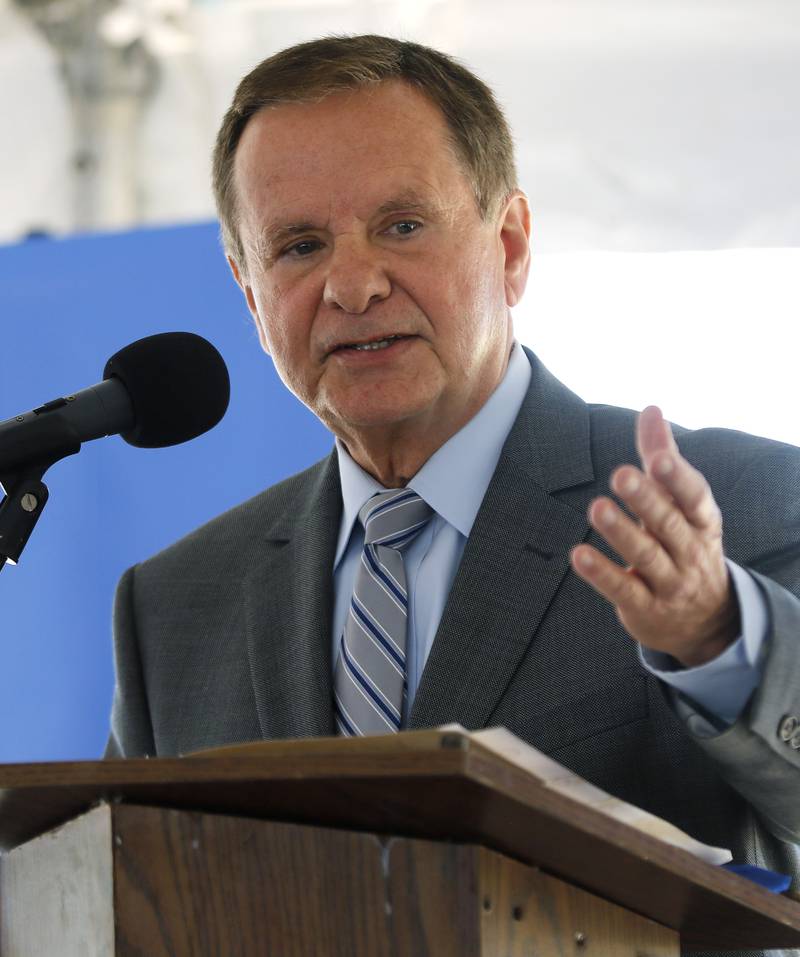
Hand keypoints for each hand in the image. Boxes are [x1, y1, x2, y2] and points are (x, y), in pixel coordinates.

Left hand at [570, 406, 739, 666]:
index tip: (658, 459)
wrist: (706, 620)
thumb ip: (662, 457)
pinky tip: (579, 555)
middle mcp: (690, 551)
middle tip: (621, 475)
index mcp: (702, 521)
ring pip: (647, 557)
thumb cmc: (686, 544)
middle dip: (646, 500)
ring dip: (621, 533)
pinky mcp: (646, 608)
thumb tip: (651, 409)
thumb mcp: (682, 505)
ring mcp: (670, 583)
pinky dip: (602, 574)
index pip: (694, 497)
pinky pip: (624, 590)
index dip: (677, 479)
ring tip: (597, 508)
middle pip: (668, 524)